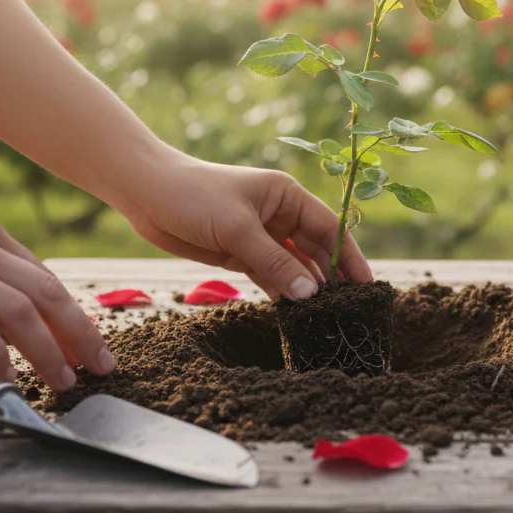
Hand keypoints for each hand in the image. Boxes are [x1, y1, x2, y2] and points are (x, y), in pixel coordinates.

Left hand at [116, 154, 373, 298]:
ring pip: (293, 266)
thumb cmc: (194, 197)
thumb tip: (310, 293)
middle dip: (331, 277)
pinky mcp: (240, 254)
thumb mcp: (237, 229)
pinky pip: (271, 276)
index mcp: (287, 197)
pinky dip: (282, 292)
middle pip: (315, 250)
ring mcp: (261, 236)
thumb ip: (275, 262)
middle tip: (347, 309)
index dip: (349, 257)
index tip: (366, 285)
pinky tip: (294, 312)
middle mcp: (279, 215)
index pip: (330, 228)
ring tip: (324, 317)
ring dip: (306, 288)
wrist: (146, 195)